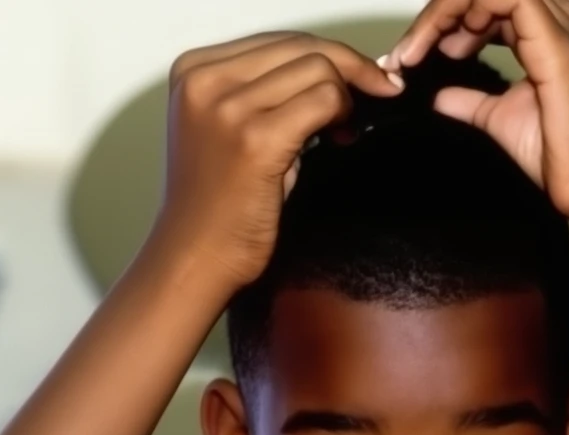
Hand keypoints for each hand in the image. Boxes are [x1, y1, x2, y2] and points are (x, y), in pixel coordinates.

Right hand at [154, 33, 403, 291]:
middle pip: (301, 47)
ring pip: (317, 68)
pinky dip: (342, 113)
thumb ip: (262, 96)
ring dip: (345, 96)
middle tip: (375, 96)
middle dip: (349, 69)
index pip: (278, 40)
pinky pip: (323, 100)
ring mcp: (228, 108)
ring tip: (343, 130)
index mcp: (194, 71)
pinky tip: (342, 137)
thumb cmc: (217, 209)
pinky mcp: (256, 139)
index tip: (360, 79)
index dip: (329, 56)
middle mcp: (205, 80)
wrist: (196, 259)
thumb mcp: (226, 133)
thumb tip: (328, 74)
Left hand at [386, 0, 568, 226]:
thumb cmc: (568, 161)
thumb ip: (470, 99)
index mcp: (549, 33)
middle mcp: (559, 18)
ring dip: (444, 12)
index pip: (488, 2)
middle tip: (405, 55)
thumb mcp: (501, 120)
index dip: (445, 22)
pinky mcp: (556, 41)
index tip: (411, 59)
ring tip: (415, 53)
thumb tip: (438, 93)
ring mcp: (560, 24)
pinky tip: (445, 49)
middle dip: (438, 15)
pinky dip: (464, 13)